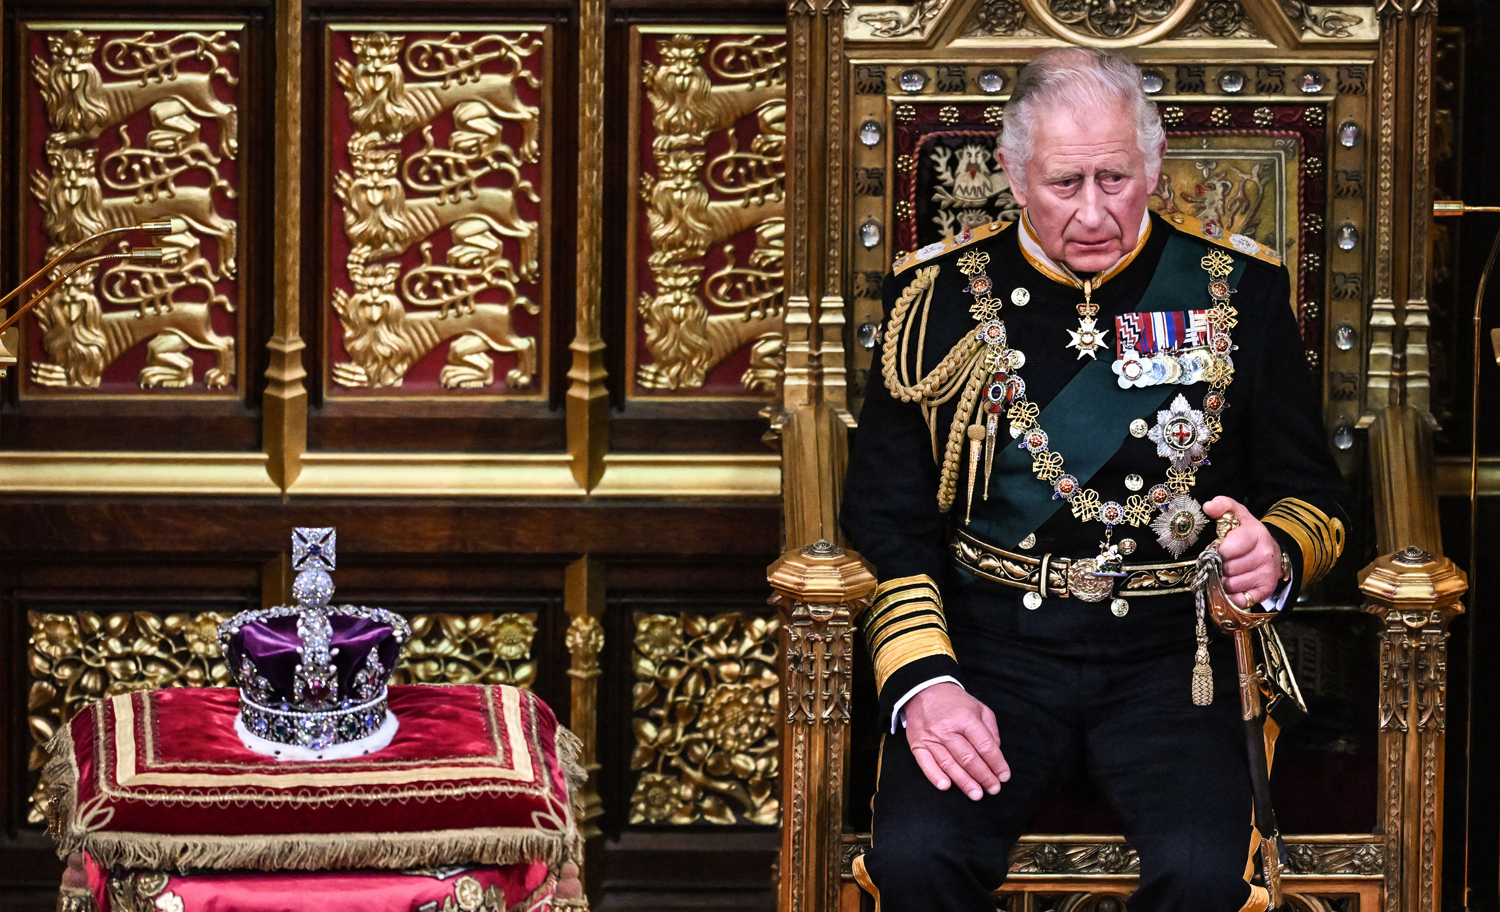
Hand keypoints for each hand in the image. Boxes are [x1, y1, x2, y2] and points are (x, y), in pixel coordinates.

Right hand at [903, 682, 1010, 799]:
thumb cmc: (954, 702)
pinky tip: (946, 787)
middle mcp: (947, 729)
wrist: (923, 690)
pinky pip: (926, 763)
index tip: (1004, 776)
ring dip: (964, 782)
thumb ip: (990, 730)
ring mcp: (931, 737)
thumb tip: (996, 753)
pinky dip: (935, 776)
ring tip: (977, 795)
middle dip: (984, 776)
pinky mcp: (917, 744)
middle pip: (968, 758)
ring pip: (949, 764)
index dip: (997, 763)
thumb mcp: (979, 708)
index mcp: (965, 718)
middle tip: (994, 789)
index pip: (985, 746)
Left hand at [1203, 496, 1283, 609]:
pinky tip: (1231, 587)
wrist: (1273, 552)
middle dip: (1218, 566)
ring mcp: (1267, 574)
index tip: (1216, 549)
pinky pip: (1241, 599)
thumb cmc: (1249, 534)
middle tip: (1219, 562)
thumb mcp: (1238, 515)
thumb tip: (1208, 505)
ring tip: (1225, 573)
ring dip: (1222, 581)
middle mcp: (1264, 555)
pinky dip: (1231, 596)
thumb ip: (1223, 506)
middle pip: (1227, 568)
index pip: (1228, 548)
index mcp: (1257, 534)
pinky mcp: (1266, 590)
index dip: (1217, 551)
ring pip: (1231, 585)